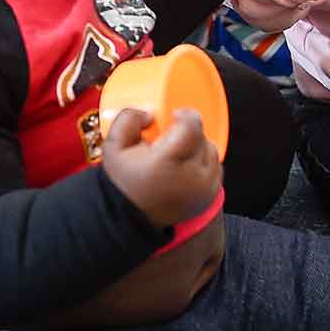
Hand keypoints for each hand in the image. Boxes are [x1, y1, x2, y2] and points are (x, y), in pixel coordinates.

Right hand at [100, 106, 219, 226]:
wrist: (131, 217)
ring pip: (211, 151)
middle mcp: (190, 178)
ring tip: (177, 154)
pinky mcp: (209, 197)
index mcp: (165, 163)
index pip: (191, 127)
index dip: (185, 115)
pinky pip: (215, 168)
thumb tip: (150, 113)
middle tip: (169, 140)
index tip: (175, 115)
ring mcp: (203, 190)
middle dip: (188, 133)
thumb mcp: (114, 146)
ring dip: (197, 147)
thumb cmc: (123, 181)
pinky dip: (203, 163)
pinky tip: (185, 167)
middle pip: (202, 138)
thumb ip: (128, 119)